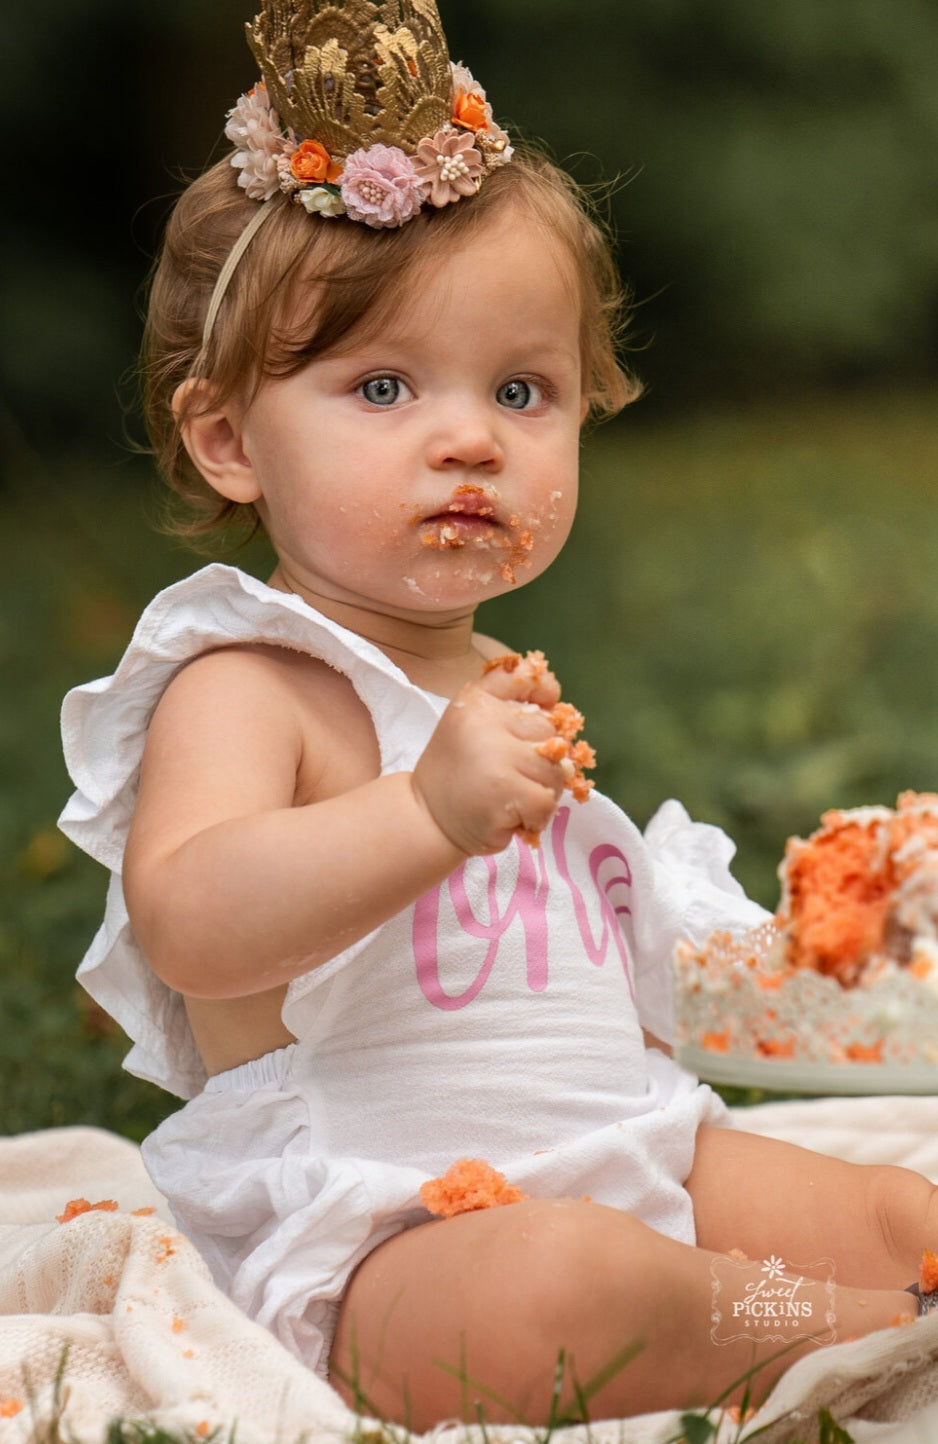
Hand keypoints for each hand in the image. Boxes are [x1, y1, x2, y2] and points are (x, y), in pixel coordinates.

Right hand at [411, 673, 566, 855]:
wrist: (426, 818)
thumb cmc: (457, 773)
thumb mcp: (471, 725)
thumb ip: (505, 704)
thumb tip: (556, 704)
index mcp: (477, 701)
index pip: (526, 676)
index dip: (544, 691)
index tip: (543, 709)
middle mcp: (485, 721)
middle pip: (551, 733)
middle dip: (544, 760)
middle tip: (514, 776)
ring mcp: (496, 756)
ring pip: (555, 770)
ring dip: (542, 792)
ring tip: (512, 798)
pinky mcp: (505, 791)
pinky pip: (547, 801)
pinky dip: (538, 817)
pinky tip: (514, 816)